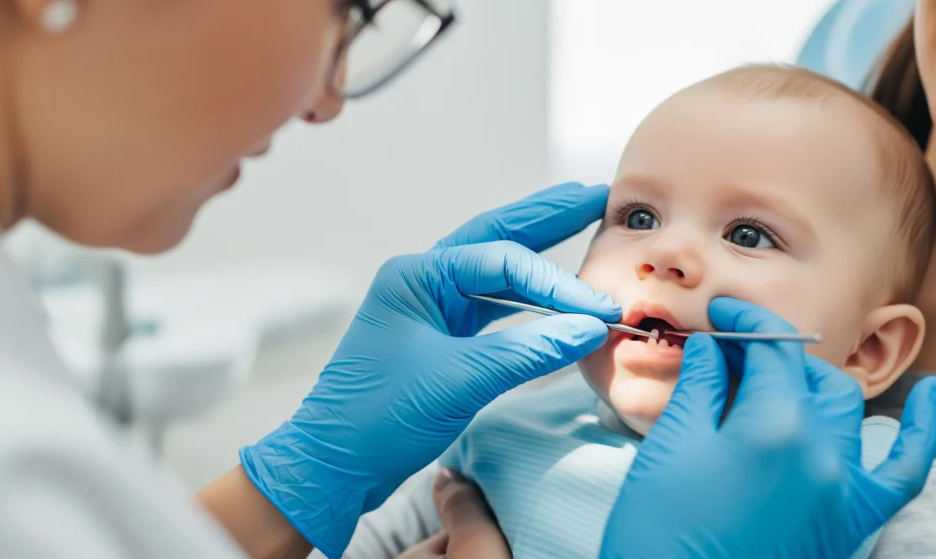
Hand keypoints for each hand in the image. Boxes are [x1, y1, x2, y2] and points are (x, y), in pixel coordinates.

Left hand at [239, 183, 620, 558]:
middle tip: (595, 195)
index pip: (501, 262)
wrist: (335, 463)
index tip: (599, 306)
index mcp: (417, 277)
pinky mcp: (440, 337)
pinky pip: (492, 306)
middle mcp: (423, 281)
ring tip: (580, 223)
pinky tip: (552, 293)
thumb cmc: (378, 418)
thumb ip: (528, 351)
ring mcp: (431, 308)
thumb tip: (590, 328)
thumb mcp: (460, 381)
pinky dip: (527, 299)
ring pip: (495, 270)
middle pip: (496, 238)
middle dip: (546, 217)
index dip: (556, 282)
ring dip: (539, 254)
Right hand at [600, 298, 935, 558]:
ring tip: (773, 379)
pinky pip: (902, 471)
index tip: (721, 315)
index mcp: (773, 425)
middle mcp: (821, 451)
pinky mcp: (849, 520)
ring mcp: (842, 488)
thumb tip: (712, 347)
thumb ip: (700, 385)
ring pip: (845, 406)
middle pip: (806, 373)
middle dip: (769, 352)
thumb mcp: (671, 446)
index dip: (744, 323)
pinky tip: (930, 396)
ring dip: (812, 381)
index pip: (771, 349)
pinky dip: (919, 431)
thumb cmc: (659, 529)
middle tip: (726, 355)